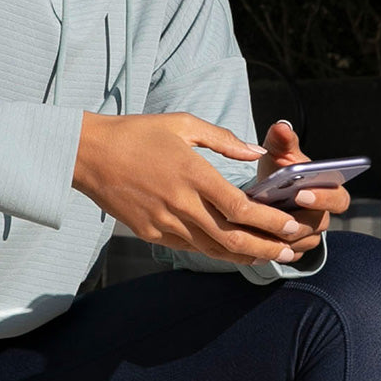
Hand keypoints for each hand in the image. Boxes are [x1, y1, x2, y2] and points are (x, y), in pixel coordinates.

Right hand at [72, 111, 317, 264]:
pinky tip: (229, 250)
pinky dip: (212, 250)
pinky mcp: (148, 232)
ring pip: (211, 249)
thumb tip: (255, 151)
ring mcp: (163, 222)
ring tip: (267, 257)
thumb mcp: (183, 124)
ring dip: (242, 255)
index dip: (269, 222)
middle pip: (231, 238)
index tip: (291, 226)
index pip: (240, 208)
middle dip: (265, 248)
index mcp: (192, 174)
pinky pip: (187, 246)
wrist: (89, 154)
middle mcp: (180, 204)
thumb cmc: (137, 133)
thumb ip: (223, 140)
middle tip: (289, 254)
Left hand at [253, 120, 349, 248]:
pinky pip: (289, 256)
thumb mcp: (279, 155)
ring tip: (259, 226)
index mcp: (329, 190)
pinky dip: (274, 249)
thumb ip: (282, 142)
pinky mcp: (296, 251)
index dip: (324, 198)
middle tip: (275, 215)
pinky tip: (257, 239)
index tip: (301, 193)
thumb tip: (281, 127)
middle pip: (318, 225)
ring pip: (303, 243)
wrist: (267, 196)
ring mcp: (311, 235)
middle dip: (296, 221)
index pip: (339, 198)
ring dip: (282, 236)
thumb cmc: (279, 172)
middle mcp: (324, 216)